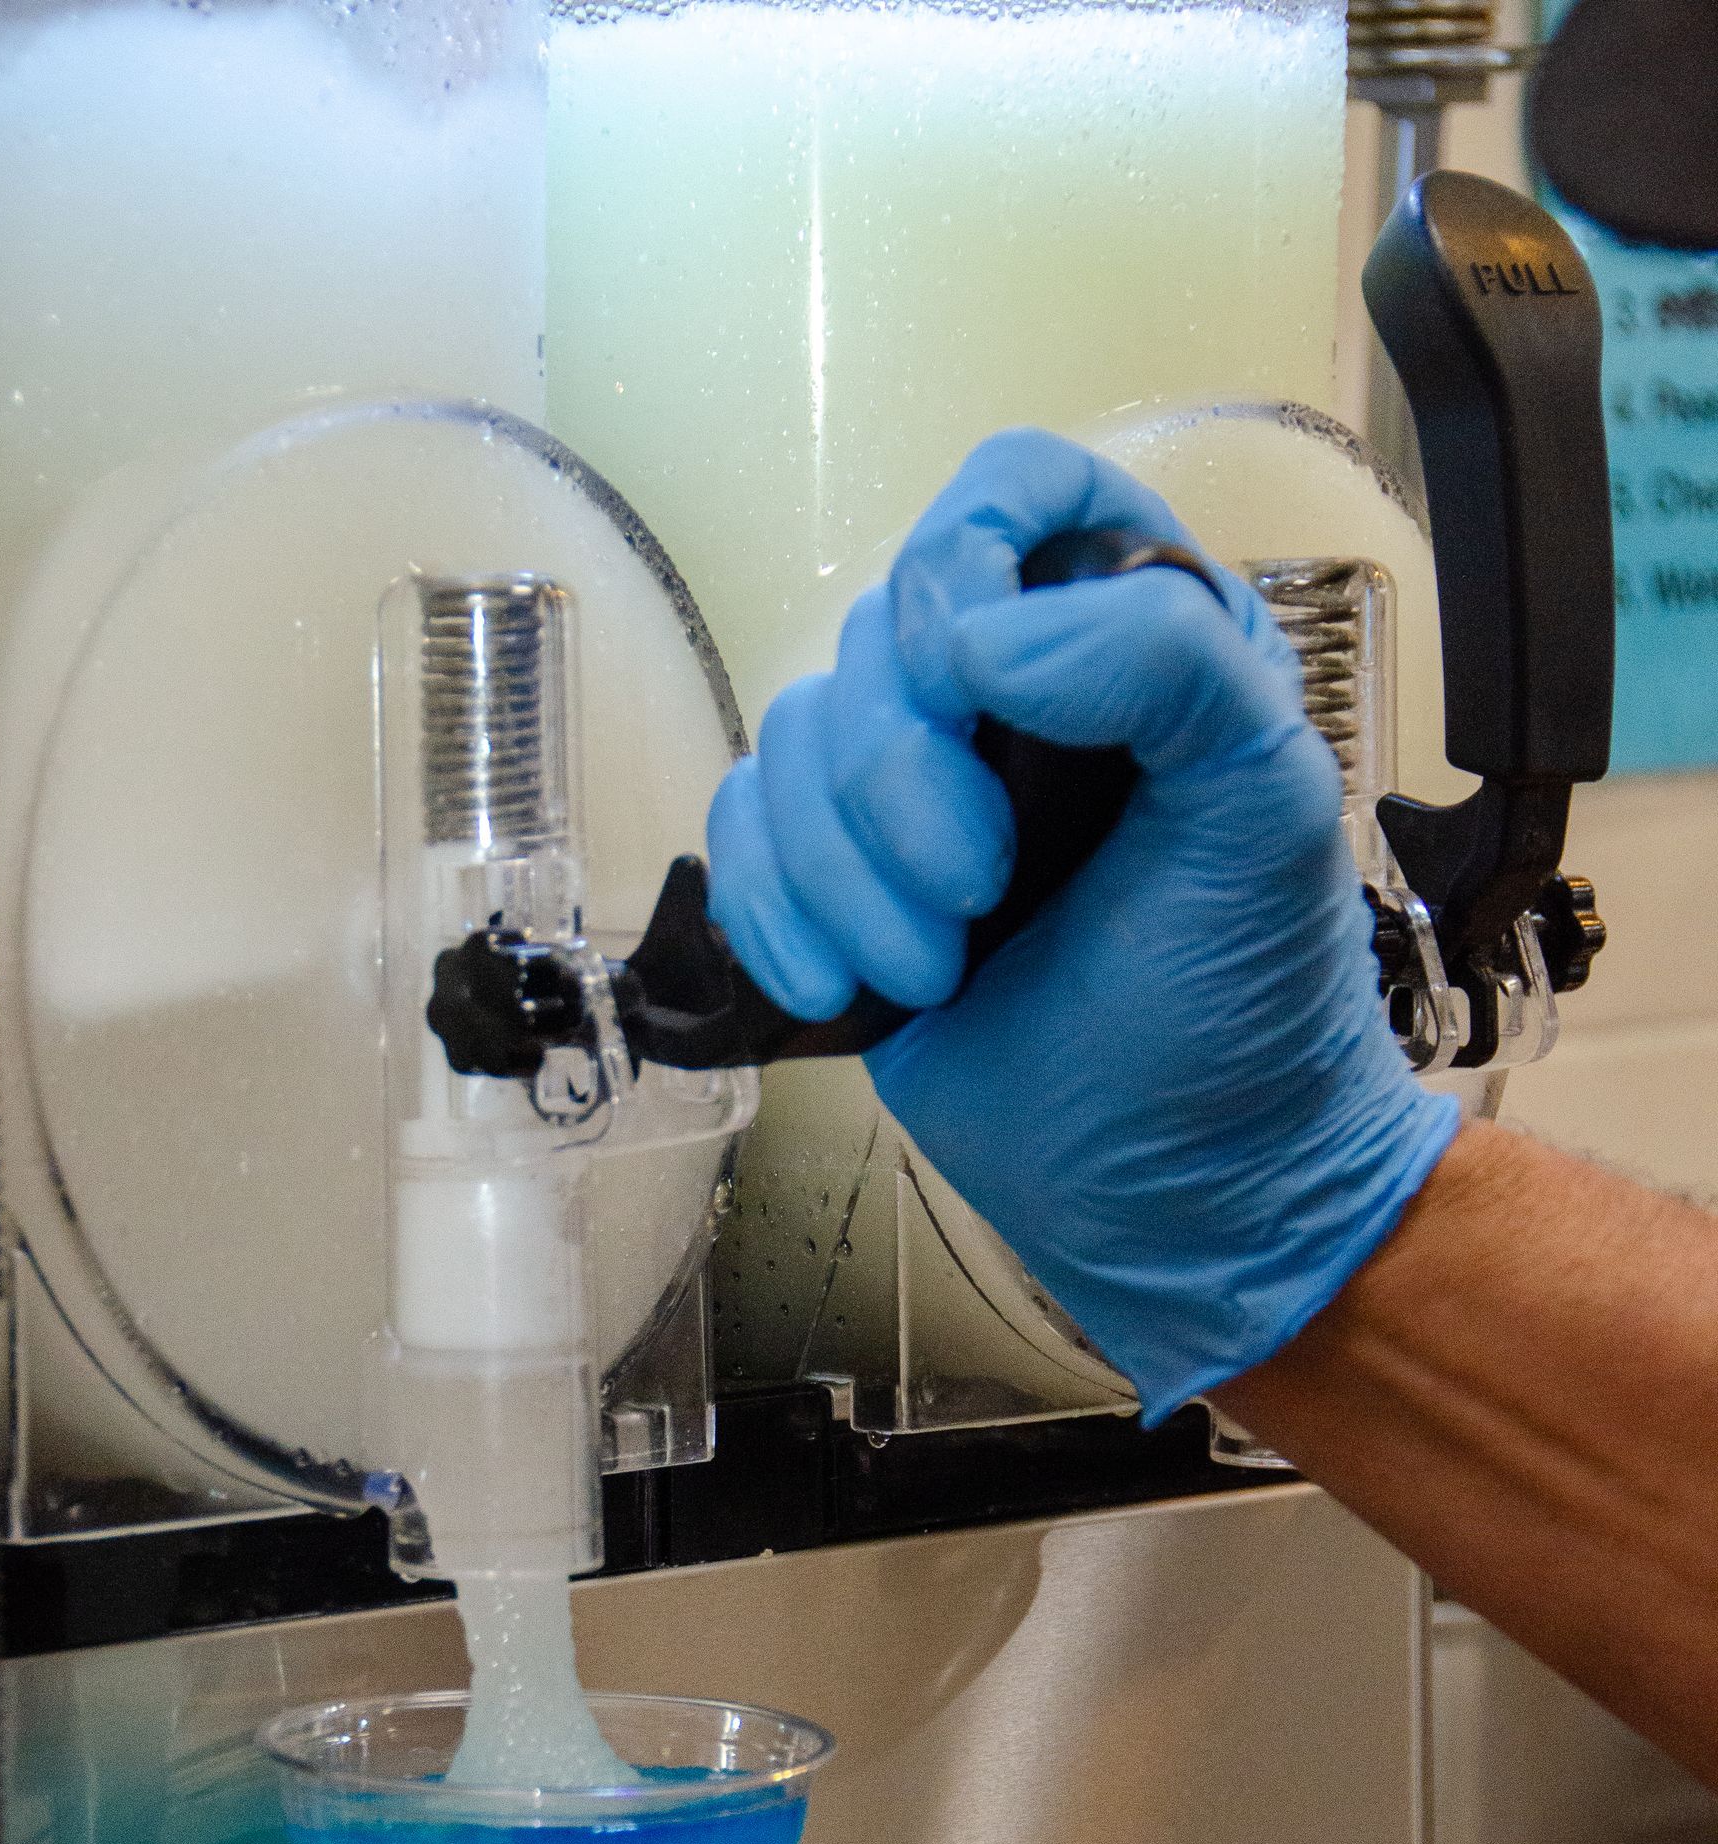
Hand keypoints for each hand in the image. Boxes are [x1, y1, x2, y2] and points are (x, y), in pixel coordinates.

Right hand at [705, 428, 1457, 1418]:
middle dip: (905, 777)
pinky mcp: (842, 894)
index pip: (1013, 490)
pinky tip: (846, 986)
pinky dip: (776, 914)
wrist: (1189, 1188)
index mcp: (1131, 639)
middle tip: (988, 891)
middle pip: (874, 635)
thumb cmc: (1247, 1007)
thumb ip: (1167, 663)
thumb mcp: (1267, 805)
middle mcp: (1013, 701)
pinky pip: (741, 838)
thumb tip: (984, 637)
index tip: (971, 674)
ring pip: (792, 742)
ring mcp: (915, 798)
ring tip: (939, 966)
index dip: (963, 554)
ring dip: (848, 872)